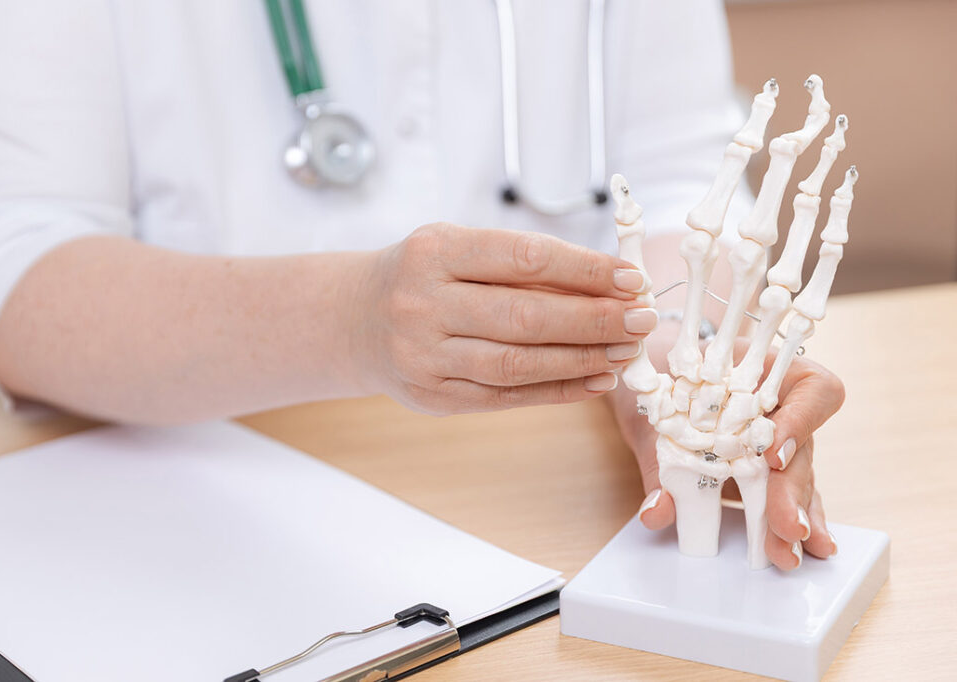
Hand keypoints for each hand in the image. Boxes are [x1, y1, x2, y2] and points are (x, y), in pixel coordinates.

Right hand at [353, 223, 655, 414]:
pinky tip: (595, 380)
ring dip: (582, 359)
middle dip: (593, 319)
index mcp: (434, 252)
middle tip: (640, 319)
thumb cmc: (422, 275)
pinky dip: (556, 390)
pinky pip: (505, 397)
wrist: (355, 319)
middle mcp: (422, 304)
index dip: (584, 270)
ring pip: (517, 363)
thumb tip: (607, 282)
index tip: (629, 278)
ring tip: (625, 351)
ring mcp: (423, 356)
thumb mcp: (457, 248)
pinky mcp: (432, 397)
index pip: (522, 258)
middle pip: (524, 316)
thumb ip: (519, 263)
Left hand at [612, 323, 844, 569]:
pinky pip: (782, 497)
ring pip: (797, 479)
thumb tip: (658, 510)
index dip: (801, 421)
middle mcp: (783, 408)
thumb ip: (656, 458)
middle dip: (791, 490)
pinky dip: (787, 523)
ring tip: (789, 552)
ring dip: (793, 516)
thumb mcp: (651, 411)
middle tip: (786, 527)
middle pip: (802, 448)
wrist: (650, 376)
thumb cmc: (662, 380)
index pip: (812, 390)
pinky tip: (800, 551)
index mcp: (769, 373)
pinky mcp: (765, 474)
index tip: (773, 454)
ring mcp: (779, 443)